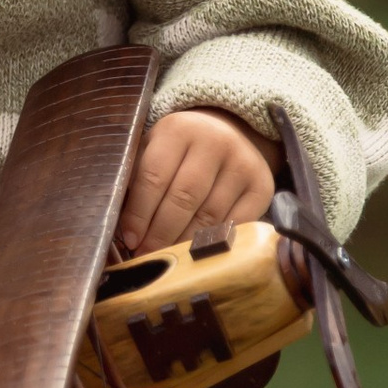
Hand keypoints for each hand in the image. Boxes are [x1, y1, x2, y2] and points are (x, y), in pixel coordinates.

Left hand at [118, 106, 274, 255]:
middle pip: (183, 198)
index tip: (131, 239)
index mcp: (178, 129)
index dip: (139, 213)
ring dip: (185, 242)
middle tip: (147, 255)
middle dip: (161, 233)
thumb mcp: (154, 149)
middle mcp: (214, 142)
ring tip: (168, 257)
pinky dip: (216, 241)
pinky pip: (237, 223)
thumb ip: (137, 179)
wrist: (230, 132)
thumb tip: (124, 227)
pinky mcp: (262, 186)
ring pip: (209, 215)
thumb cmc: (180, 150)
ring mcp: (242, 164)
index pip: (154, 177)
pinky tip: (199, 251)